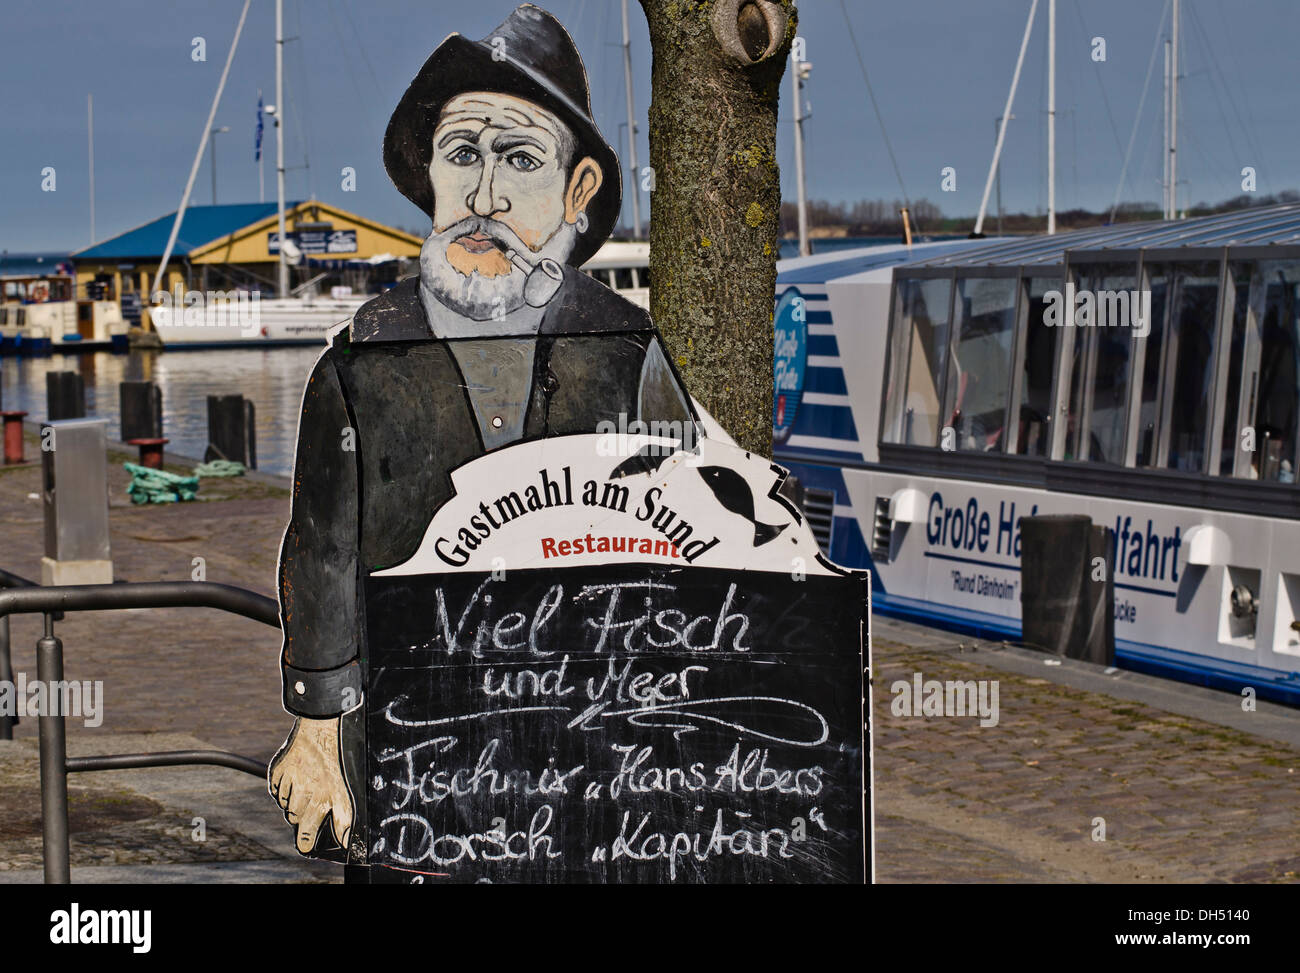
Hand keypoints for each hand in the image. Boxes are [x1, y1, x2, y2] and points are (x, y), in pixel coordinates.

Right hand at [268, 716, 353, 854]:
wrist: (323, 727)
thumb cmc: (338, 759)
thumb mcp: (346, 790)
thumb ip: (344, 818)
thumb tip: (345, 841)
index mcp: (319, 800)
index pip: (306, 832)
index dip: (305, 841)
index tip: (304, 846)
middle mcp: (301, 793)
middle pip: (294, 818)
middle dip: (301, 817)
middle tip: (310, 806)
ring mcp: (287, 781)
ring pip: (284, 804)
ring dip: (292, 802)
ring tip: (305, 789)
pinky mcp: (277, 770)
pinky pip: (274, 789)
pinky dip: (281, 788)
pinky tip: (293, 780)